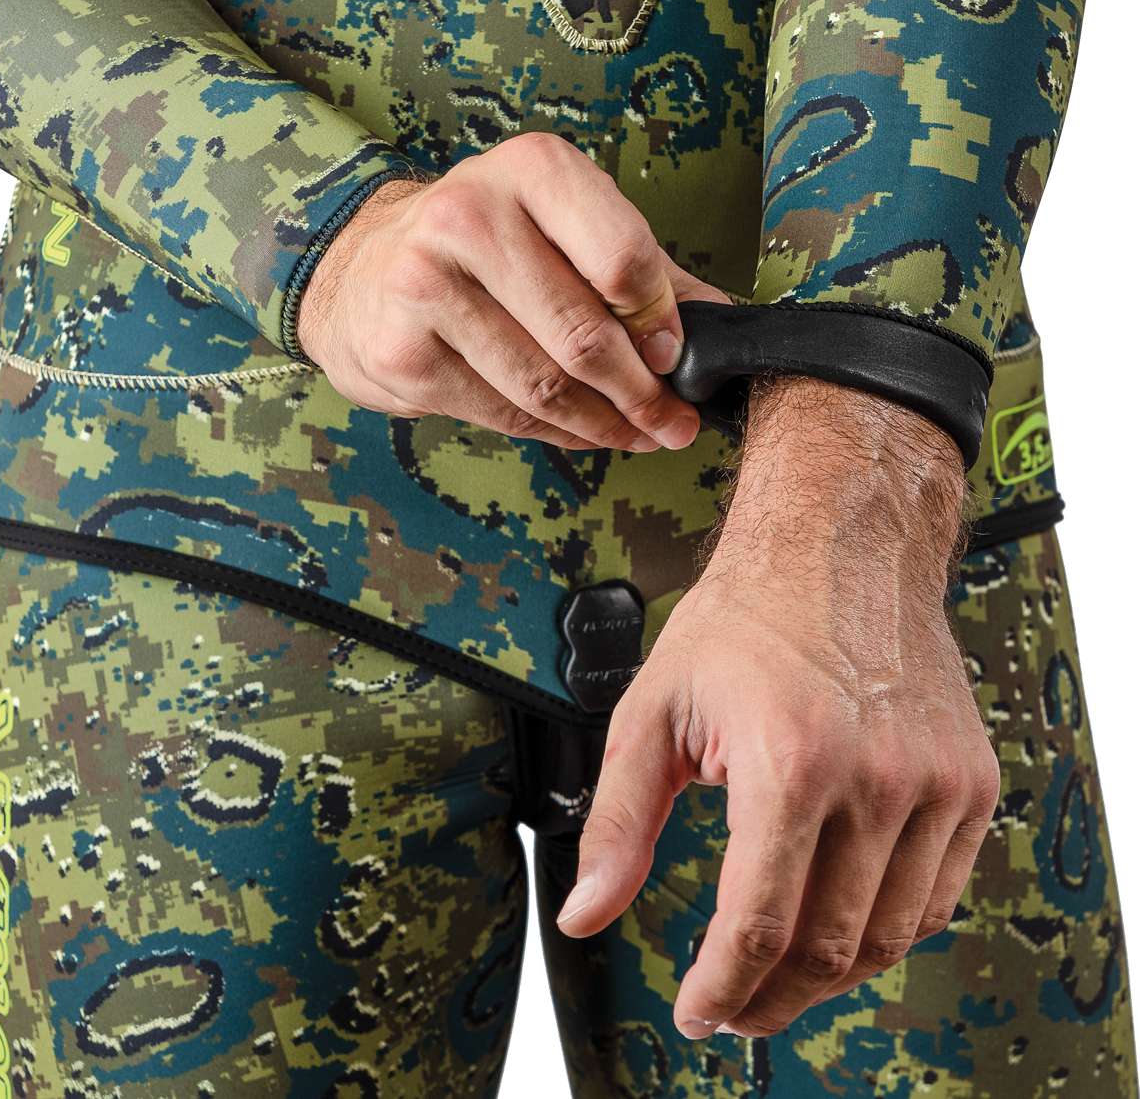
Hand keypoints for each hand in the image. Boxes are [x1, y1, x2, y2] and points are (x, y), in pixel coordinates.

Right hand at [297, 133, 729, 450]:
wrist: (364, 273)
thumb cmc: (482, 248)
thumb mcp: (561, 226)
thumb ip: (642, 270)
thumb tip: (720, 326)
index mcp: (531, 169)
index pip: (620, 255)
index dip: (659, 320)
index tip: (674, 357)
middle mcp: (470, 216)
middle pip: (583, 334)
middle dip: (640, 394)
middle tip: (670, 422)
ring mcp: (426, 286)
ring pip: (543, 385)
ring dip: (602, 425)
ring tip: (634, 435)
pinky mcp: (402, 353)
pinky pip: (503, 413)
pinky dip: (553, 432)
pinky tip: (576, 431)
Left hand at [557, 376, 1000, 1036]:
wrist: (841, 544)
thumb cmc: (744, 617)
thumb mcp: (654, 709)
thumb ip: (618, 821)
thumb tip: (586, 914)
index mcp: (788, 760)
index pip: (758, 925)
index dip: (721, 990)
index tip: (697, 1012)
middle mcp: (875, 778)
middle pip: (828, 947)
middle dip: (770, 997)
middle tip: (731, 1006)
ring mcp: (934, 782)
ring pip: (891, 936)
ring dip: (830, 977)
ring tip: (780, 975)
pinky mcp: (971, 781)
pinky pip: (940, 897)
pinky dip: (890, 932)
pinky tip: (844, 926)